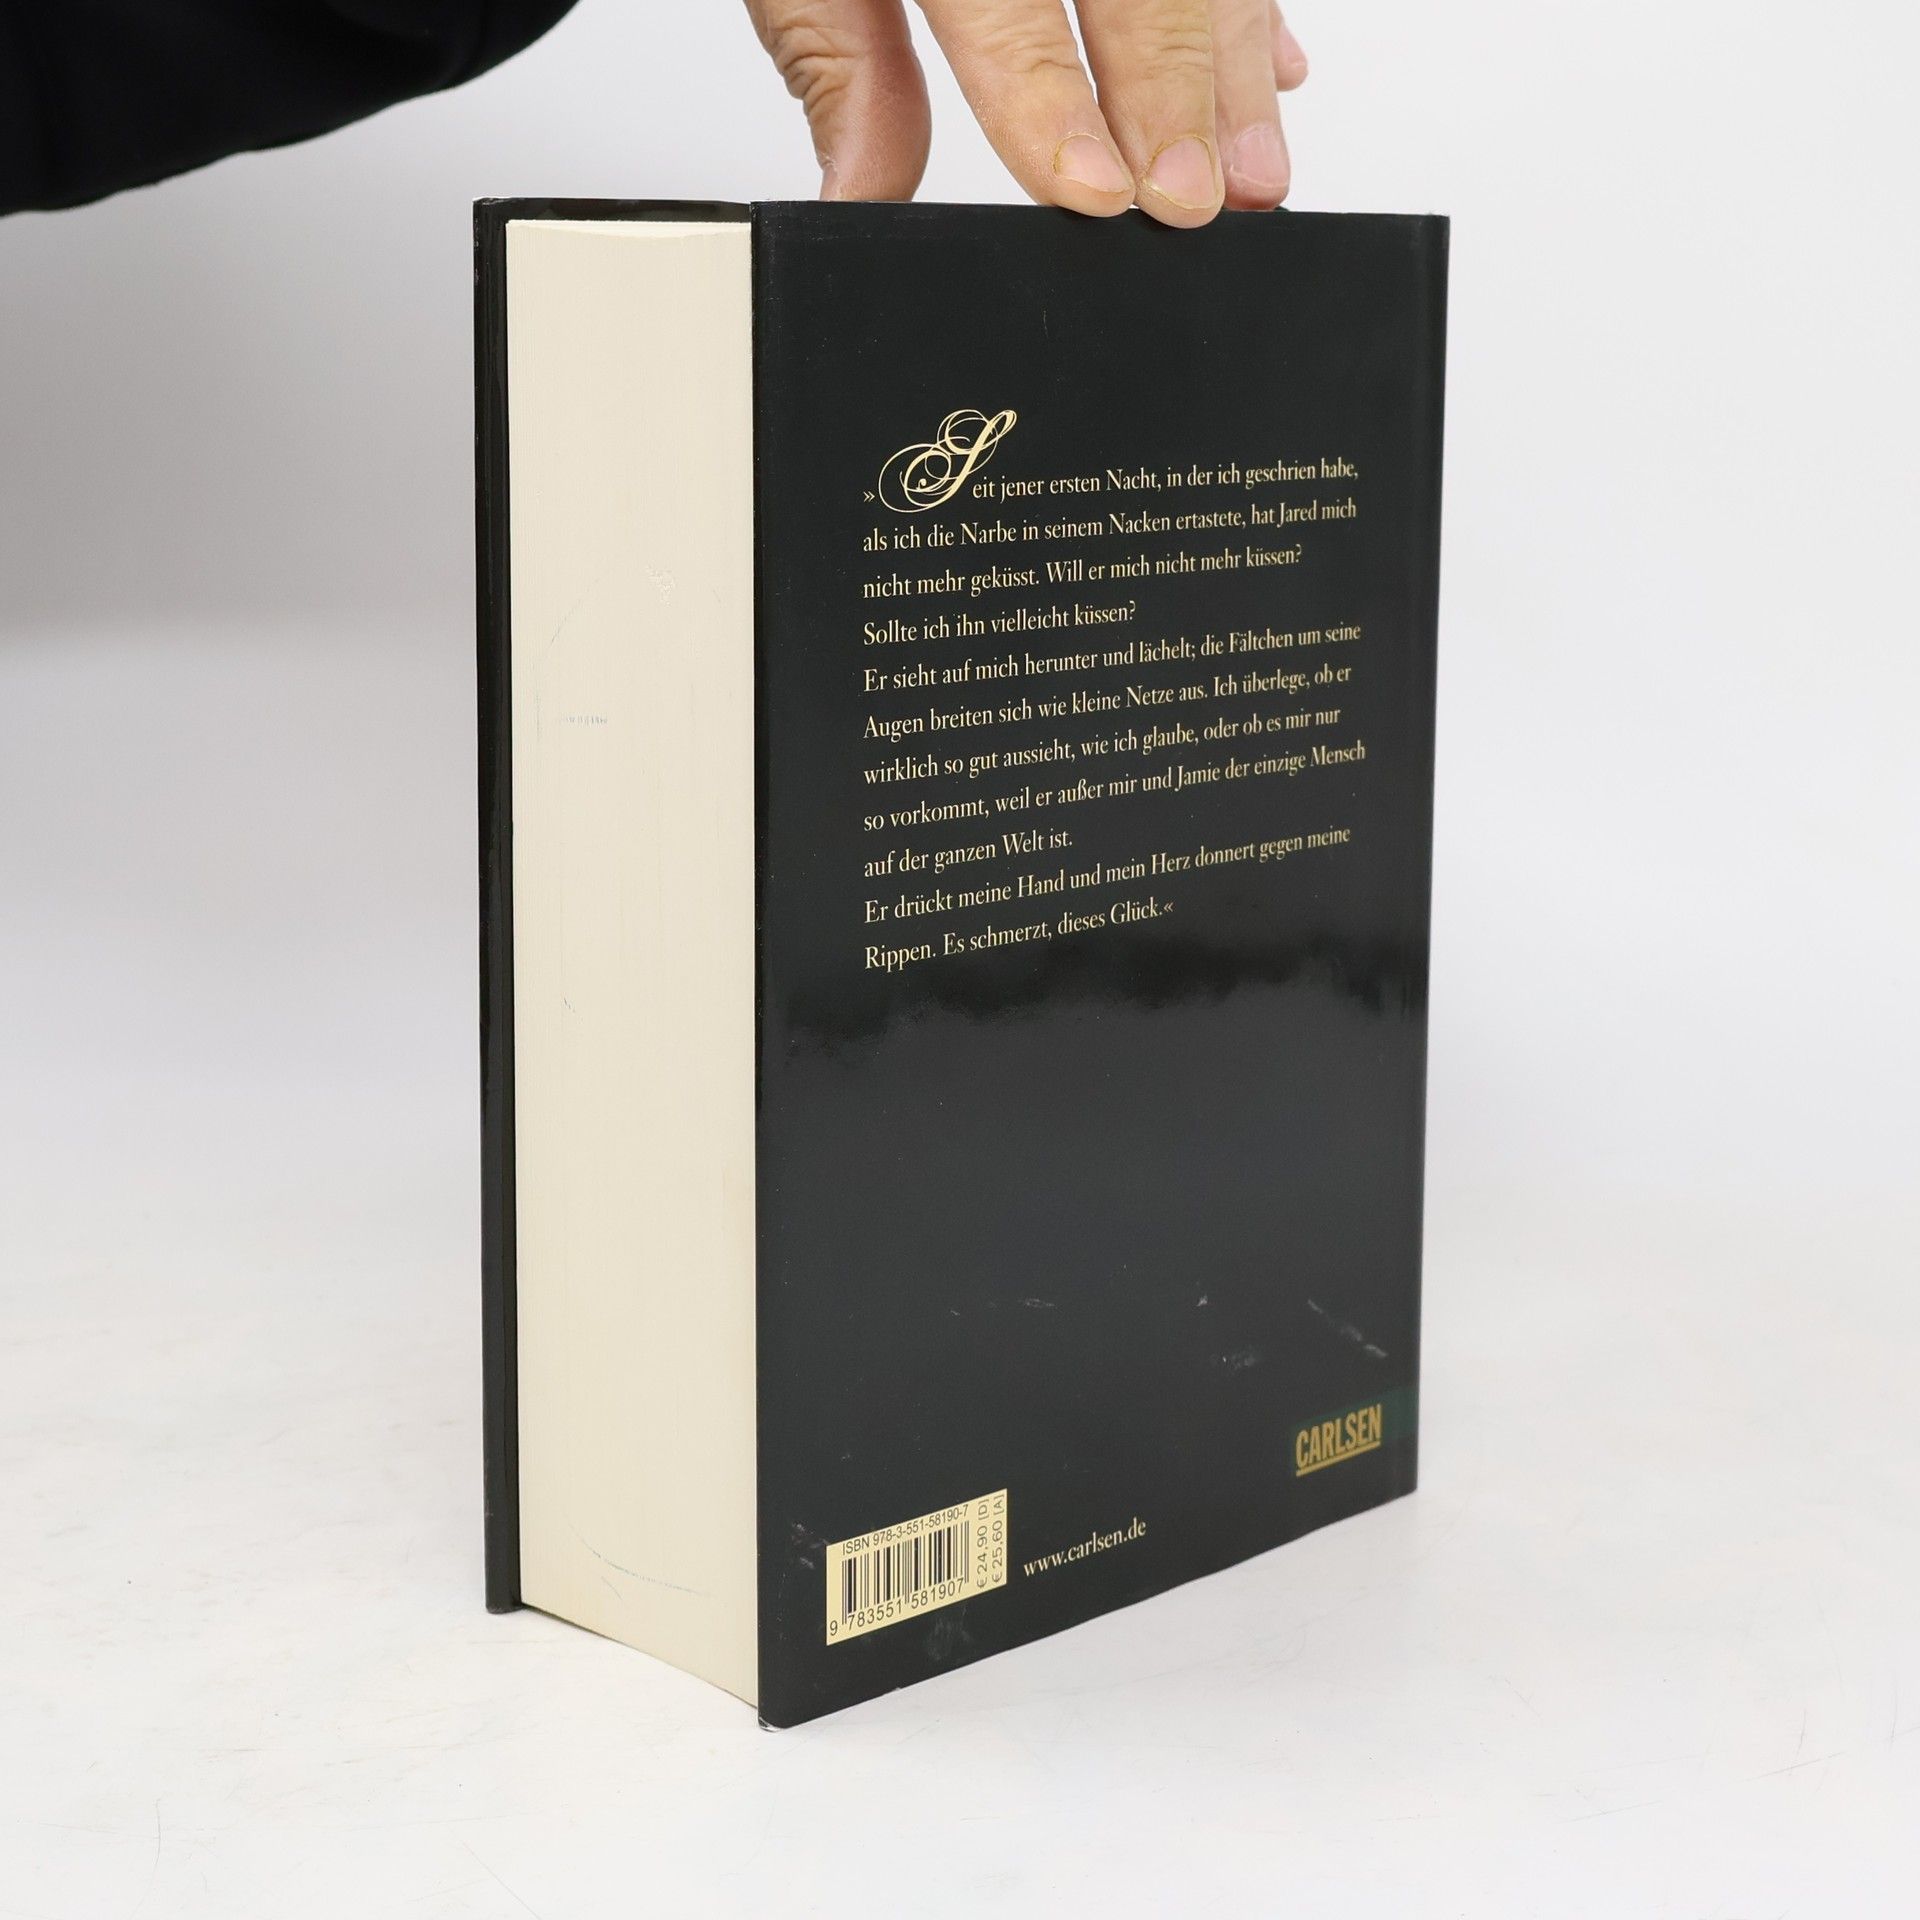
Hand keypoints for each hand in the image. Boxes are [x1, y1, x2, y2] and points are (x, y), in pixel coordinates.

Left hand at [744, 0, 1308, 227]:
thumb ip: (840, 62)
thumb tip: (863, 191)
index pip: (1008, 6)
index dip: (1053, 103)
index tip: (1099, 190)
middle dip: (1176, 101)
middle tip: (1190, 204)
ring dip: (1234, 71)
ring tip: (1250, 173)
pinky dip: (1252, 8)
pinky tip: (1270, 73)